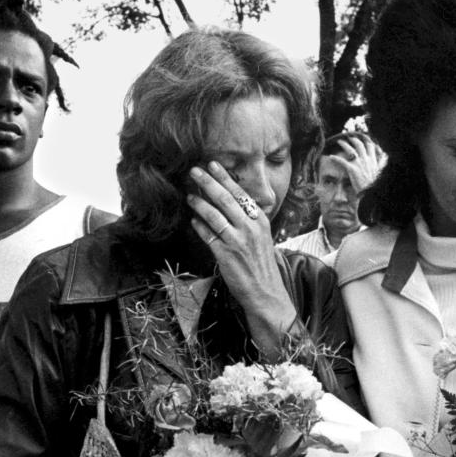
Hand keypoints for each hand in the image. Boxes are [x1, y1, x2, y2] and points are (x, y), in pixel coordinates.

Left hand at [187, 162, 296, 354]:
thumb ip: (248, 220)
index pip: (240, 193)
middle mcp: (250, 228)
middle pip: (225, 199)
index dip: (225, 178)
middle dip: (208, 182)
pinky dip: (199, 226)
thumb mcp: (261, 237)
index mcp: (260, 221)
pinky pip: (208, 236)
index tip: (213, 164)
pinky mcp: (225, 255)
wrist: (266, 292)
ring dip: (199, 203)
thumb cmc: (261, 265)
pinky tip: (192, 220)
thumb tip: (231, 202)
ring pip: (214, 215)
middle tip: (194, 170)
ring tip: (189, 194)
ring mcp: (237, 241)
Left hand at [327, 134, 385, 192]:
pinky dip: (336, 158)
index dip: (365, 140)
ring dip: (344, 144)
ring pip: (350, 150)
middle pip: (359, 145)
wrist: (369, 191)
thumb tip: (385, 156)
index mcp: (372, 160)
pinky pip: (342, 161)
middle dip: (353, 140)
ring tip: (339, 141)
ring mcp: (358, 163)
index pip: (370, 146)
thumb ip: (381, 162)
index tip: (362, 137)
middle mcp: (366, 159)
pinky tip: (330, 156)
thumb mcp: (380, 171)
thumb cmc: (373, 183)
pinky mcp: (352, 169)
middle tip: (348, 137)